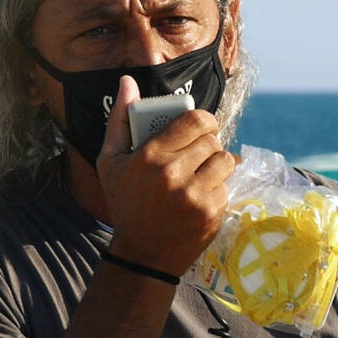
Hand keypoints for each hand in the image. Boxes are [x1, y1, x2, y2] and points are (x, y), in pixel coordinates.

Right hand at [97, 76, 235, 276]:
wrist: (143, 255)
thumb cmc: (125, 203)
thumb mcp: (110, 162)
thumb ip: (119, 119)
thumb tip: (128, 82)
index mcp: (150, 156)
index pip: (195, 120)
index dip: (204, 120)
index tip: (201, 126)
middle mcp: (174, 174)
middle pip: (212, 140)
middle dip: (208, 142)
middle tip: (199, 152)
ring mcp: (195, 195)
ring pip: (225, 160)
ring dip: (218, 163)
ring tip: (203, 171)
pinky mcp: (212, 213)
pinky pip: (227, 185)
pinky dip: (218, 187)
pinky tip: (202, 195)